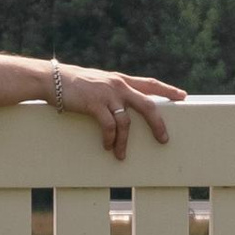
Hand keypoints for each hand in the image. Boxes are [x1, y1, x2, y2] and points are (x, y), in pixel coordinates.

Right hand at [54, 64, 186, 159]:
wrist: (52, 79)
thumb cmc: (73, 82)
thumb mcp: (98, 82)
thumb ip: (112, 90)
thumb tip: (120, 106)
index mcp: (120, 80)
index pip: (150, 83)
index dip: (167, 90)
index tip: (182, 96)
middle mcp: (118, 85)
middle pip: (148, 105)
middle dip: (158, 124)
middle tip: (164, 139)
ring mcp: (107, 95)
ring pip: (126, 122)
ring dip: (125, 142)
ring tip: (121, 154)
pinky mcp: (95, 104)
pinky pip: (109, 126)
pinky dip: (110, 139)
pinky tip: (107, 146)